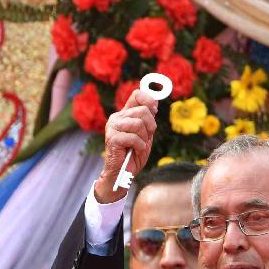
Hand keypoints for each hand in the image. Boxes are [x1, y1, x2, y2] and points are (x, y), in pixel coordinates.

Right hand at [93, 89, 159, 204]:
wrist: (122, 173)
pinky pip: (134, 138)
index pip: (137, 95)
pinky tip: (135, 151)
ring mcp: (113, 128)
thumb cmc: (134, 154)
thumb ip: (148, 119)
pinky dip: (140, 146)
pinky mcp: (113, 139)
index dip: (149, 100)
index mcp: (124, 114)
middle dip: (150, 126)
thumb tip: (155, 103)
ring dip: (144, 138)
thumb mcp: (145, 134)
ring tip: (140, 146)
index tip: (154, 111)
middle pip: (142, 110)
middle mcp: (116, 118)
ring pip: (138, 123)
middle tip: (146, 137)